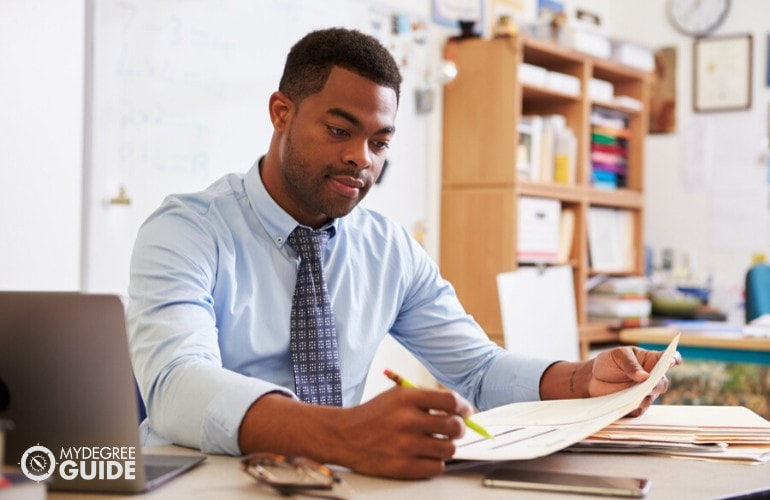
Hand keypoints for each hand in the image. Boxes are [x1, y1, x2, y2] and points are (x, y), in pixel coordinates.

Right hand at [339, 386, 472, 478]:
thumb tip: (461, 410)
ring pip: (449, 449)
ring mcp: (405, 446)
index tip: (466, 412)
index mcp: (407, 398)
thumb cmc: (374, 415)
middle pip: (454, 427)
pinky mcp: (402, 467)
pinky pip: (437, 467)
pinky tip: (425, 456)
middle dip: (459, 428)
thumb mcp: (397, 395)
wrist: (344, 436)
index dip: (464, 407)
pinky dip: (435, 462)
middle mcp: (407, 421)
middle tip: (453, 429)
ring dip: (446, 446)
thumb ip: (427, 399)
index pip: (451, 401)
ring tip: (435, 443)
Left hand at [589, 346, 681, 415]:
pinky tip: (624, 405)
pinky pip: (638, 410)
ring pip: (651, 398)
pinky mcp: (636, 406)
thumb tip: (644, 376)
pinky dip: (632, 408)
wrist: (594, 379)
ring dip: (643, 397)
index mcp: (651, 360)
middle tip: (648, 384)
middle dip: (656, 384)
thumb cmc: (610, 362)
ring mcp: (645, 393)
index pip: (669, 358)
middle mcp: (652, 378)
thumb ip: (630, 364)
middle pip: (662, 383)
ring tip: (633, 396)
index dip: (674, 359)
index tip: (673, 361)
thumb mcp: (617, 356)